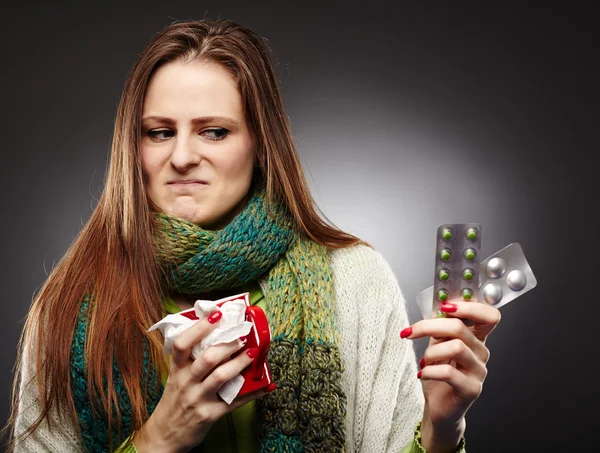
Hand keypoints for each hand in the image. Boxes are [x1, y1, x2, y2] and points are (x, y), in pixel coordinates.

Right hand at [134, 310, 273, 452]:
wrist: (164, 436)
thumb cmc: (174, 401)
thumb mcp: (175, 377)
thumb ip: (189, 359)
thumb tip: (213, 333)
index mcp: (177, 369)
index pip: (182, 344)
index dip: (200, 327)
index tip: (217, 315)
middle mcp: (186, 382)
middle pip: (207, 358)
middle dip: (227, 345)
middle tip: (242, 335)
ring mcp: (198, 399)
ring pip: (221, 377)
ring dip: (240, 363)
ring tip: (253, 354)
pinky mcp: (210, 415)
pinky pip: (234, 401)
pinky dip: (252, 393)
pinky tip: (265, 385)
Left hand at [400, 299, 500, 451]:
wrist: (439, 407)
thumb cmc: (438, 375)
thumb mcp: (438, 345)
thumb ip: (440, 327)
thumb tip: (436, 305)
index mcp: (476, 338)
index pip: (489, 316)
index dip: (470, 307)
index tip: (445, 307)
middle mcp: (482, 353)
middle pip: (460, 328)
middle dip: (429, 326)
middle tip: (410, 332)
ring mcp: (479, 371)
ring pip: (456, 347)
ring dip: (431, 352)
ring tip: (424, 361)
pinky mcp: (472, 389)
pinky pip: (448, 372)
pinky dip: (430, 370)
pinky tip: (423, 374)